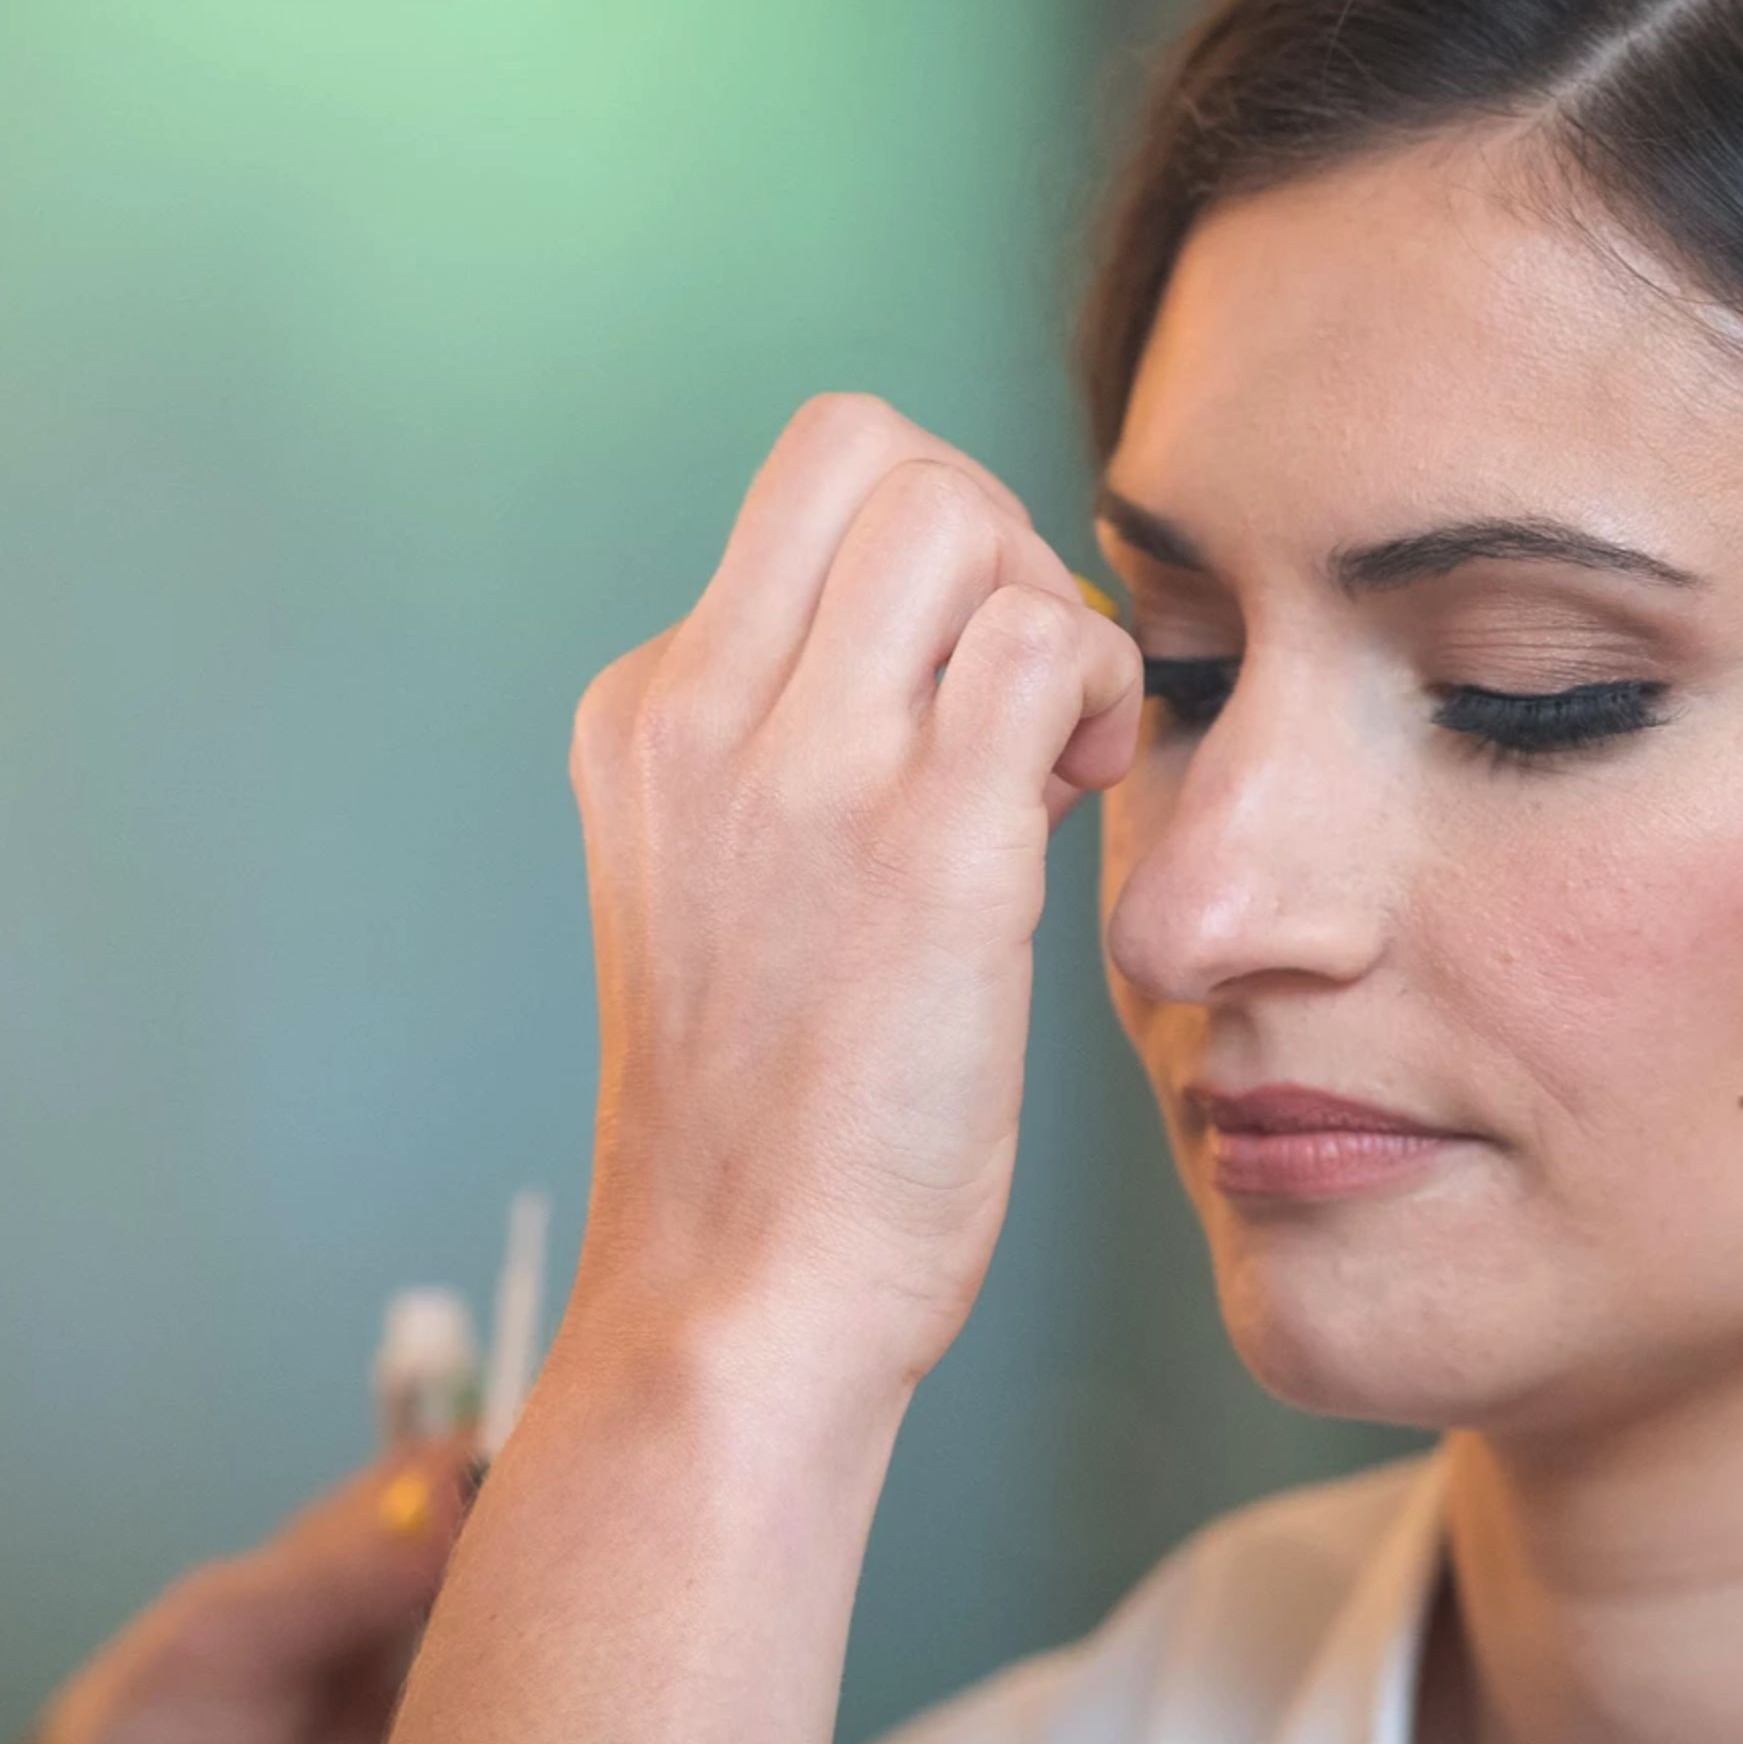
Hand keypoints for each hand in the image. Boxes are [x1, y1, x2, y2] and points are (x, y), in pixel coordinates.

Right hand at [560, 394, 1142, 1407]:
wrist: (737, 1298)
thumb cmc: (770, 1123)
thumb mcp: (722, 886)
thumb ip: (800, 747)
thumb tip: (964, 647)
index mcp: (645, 716)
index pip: (810, 487)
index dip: (926, 556)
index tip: (956, 689)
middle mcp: (699, 716)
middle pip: (870, 446)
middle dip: (991, 537)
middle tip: (1023, 692)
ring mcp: (801, 774)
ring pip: (957, 514)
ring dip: (1050, 613)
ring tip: (1055, 756)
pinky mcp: (919, 848)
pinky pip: (1044, 641)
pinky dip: (1096, 692)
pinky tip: (1080, 800)